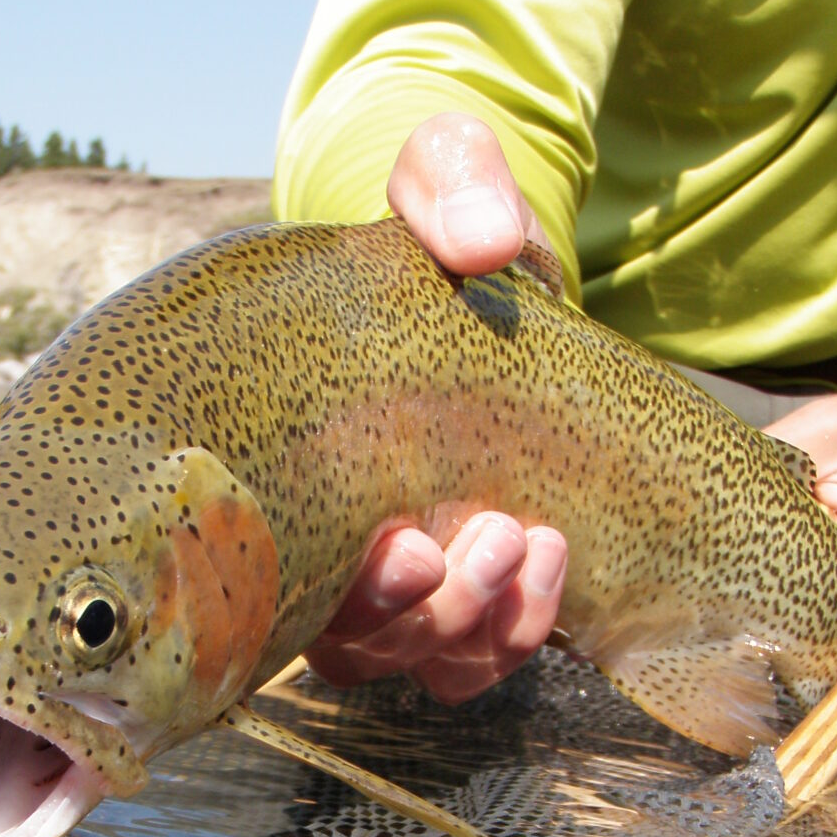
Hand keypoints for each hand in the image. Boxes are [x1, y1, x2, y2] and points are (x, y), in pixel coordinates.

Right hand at [305, 114, 569, 698]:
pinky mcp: (492, 580)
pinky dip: (522, 624)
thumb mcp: (447, 175)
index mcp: (305, 462)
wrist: (506, 253)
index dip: (341, 588)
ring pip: (426, 661)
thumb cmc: (449, 220)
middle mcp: (348, 538)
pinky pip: (490, 653)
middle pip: (358, 645)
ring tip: (530, 541)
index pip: (284, 574)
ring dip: (476, 625)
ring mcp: (423, 572)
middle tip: (486, 533)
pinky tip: (552, 554)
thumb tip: (484, 240)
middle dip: (420, 611)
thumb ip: (451, 183)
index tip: (400, 541)